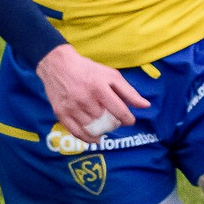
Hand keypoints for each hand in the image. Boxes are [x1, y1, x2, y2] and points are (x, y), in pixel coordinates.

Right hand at [34, 44, 150, 141]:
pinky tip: (94, 138)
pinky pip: (76, 132)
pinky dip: (87, 138)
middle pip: (105, 121)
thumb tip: (146, 106)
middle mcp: (85, 99)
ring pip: (91, 128)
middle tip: (114, 120)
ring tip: (104, 126)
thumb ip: (128, 91)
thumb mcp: (111, 75)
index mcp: (99, 88)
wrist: (58, 65)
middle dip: (113, 123)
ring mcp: (72, 107)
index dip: (127, 119)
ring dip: (101, 130)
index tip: (129, 120)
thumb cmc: (88, 70)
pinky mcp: (61, 113)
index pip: (119, 111)